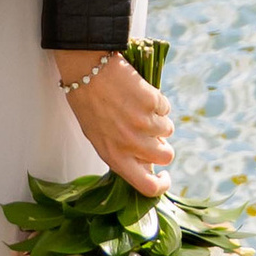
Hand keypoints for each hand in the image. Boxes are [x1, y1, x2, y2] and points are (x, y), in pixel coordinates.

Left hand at [55, 49, 173, 196]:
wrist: (86, 69)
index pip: (147, 187)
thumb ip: (122, 152)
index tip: (164, 175)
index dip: (162, 185)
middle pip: (166, 156)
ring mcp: (143, 123)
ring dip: (159, 120)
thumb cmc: (88, 102)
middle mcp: (130, 144)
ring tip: (139, 107)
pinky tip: (139, 93)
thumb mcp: (98, 136)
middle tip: (150, 132)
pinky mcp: (151, 102)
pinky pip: (165, 108)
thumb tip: (146, 162)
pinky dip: (157, 102)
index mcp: (114, 157)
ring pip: (168, 130)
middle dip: (162, 144)